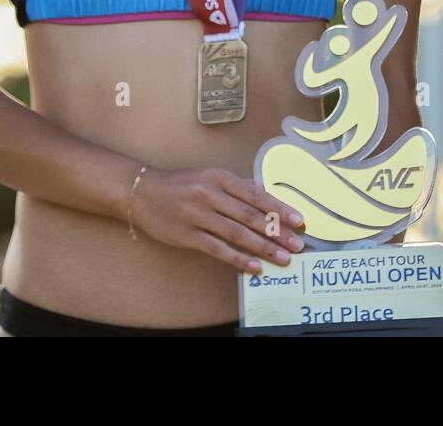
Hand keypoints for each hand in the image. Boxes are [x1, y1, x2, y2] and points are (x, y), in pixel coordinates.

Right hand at [129, 166, 306, 273]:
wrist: (142, 192)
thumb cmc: (181, 184)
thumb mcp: (210, 176)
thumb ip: (237, 186)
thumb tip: (266, 193)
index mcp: (220, 177)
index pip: (257, 195)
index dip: (280, 208)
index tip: (300, 221)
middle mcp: (211, 194)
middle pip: (251, 215)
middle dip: (278, 231)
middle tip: (298, 244)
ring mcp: (198, 215)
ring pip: (237, 233)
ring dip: (263, 247)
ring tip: (283, 258)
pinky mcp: (187, 235)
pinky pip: (218, 249)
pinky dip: (238, 258)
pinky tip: (254, 267)